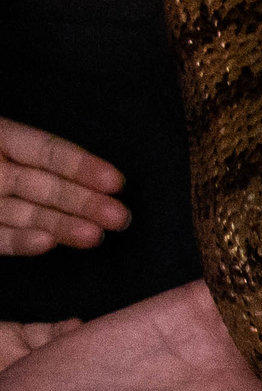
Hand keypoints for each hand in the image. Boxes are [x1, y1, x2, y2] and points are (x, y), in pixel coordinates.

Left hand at [0, 118, 127, 255]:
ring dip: (64, 226)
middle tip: (120, 217)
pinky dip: (22, 242)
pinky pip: (0, 238)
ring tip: (95, 237)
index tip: (115, 183)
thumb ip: (21, 148)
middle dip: (84, 202)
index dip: (81, 166)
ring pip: (30, 215)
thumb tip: (49, 157)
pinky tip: (48, 242)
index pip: (47, 151)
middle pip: (47, 186)